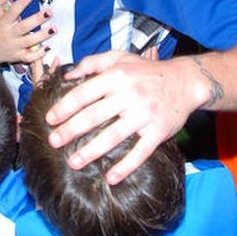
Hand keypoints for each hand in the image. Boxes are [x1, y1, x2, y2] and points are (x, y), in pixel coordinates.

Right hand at [0, 0, 55, 64]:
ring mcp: (15, 47)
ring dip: (43, 35)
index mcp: (3, 22)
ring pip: (30, 42)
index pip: (13, 11)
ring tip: (55, 28)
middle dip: (38, 19)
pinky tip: (48, 47)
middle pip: (25, 27)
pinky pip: (30, 57)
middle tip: (49, 12)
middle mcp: (10, 34)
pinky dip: (39, 54)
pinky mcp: (18, 57)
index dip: (21, 2)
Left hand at [45, 51, 201, 184]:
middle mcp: (129, 95)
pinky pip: (140, 152)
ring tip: (74, 163)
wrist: (186, 81)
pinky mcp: (158, 132)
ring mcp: (144, 115)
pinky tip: (111, 178)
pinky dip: (126, 167)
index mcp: (117, 77)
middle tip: (54, 142)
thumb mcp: (121, 57)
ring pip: (113, 136)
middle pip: (94, 116)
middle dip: (70, 131)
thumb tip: (68, 75)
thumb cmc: (147, 71)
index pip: (84, 93)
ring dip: (91, 152)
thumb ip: (93, 62)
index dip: (64, 107)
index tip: (50, 119)